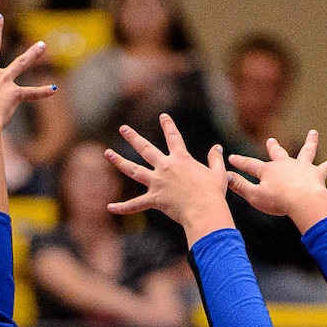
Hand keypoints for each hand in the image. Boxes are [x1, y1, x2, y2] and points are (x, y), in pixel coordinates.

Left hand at [104, 113, 233, 246]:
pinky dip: (122, 208)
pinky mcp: (154, 200)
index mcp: (181, 159)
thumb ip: (215, 159)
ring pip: (134, 170)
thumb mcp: (218, 173)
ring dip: (119, 161)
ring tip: (108, 153)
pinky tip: (110, 207)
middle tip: (123, 128)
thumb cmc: (213, 193)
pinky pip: (135, 205)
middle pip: (146, 149)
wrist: (204, 209)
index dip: (168, 126)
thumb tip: (217, 148)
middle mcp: (166, 167)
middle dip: (133, 137)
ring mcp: (157, 183)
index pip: (174, 137)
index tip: (162, 116)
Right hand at [227, 130, 326, 232]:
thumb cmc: (278, 201)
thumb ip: (239, 186)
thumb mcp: (254, 196)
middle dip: (273, 147)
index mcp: (269, 171)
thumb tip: (225, 177)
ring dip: (310, 142)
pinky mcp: (317, 174)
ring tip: (314, 132)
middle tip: (270, 140)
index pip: (250, 165)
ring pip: (306, 152)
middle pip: (278, 154)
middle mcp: (285, 164)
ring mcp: (302, 167)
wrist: (301, 201)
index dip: (239, 162)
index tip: (231, 158)